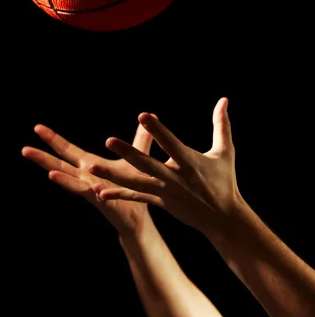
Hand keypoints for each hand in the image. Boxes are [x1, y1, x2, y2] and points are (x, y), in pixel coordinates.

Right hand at [21, 116, 157, 237]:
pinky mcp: (103, 201)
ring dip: (60, 178)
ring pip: (72, 183)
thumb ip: (140, 139)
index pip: (67, 150)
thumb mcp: (137, 159)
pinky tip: (89, 189)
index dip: (53, 139)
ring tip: (48, 173)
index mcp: (89, 166)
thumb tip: (148, 117)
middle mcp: (85, 178)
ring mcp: (91, 191)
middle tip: (24, 149)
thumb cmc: (135, 187)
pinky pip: (92, 195)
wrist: (141, 216)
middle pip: (60, 165)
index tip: (37, 128)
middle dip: (43, 157)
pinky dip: (87, 191)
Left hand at [88, 98, 241, 237]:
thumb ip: (221, 125)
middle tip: (108, 141)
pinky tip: (99, 192)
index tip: (143, 116)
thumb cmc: (224, 180)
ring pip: (136, 183)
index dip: (158, 130)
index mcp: (190, 163)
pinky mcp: (160, 202)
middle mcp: (175, 178)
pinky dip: (118, 194)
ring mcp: (166, 192)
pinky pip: (136, 198)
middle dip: (128, 153)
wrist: (222, 217)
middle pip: (147, 164)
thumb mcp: (225, 152)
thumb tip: (224, 99)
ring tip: (91, 168)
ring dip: (113, 176)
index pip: (171, 144)